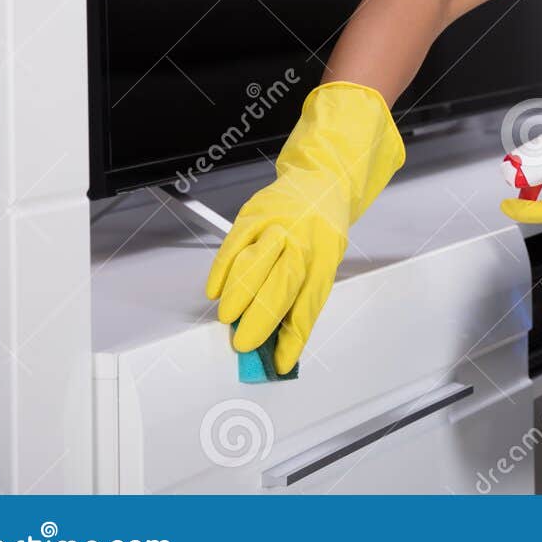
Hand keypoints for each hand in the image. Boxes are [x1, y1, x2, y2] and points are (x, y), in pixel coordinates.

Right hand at [205, 81, 404, 374]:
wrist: (324, 178)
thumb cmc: (323, 228)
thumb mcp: (325, 261)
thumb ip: (301, 298)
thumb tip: (280, 344)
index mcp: (327, 258)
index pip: (309, 304)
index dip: (293, 337)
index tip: (281, 363)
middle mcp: (305, 240)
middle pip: (281, 285)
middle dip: (260, 319)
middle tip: (242, 343)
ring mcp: (280, 224)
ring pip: (255, 264)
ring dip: (237, 296)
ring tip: (227, 318)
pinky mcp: (256, 213)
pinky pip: (235, 244)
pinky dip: (222, 269)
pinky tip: (214, 290)